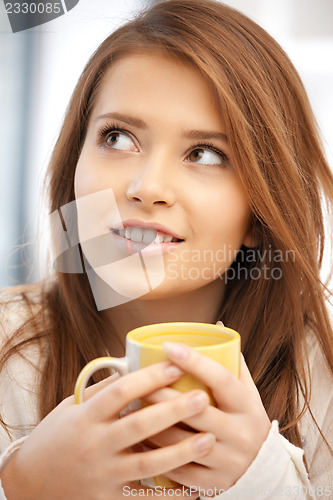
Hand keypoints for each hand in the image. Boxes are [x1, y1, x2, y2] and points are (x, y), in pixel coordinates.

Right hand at [0, 362, 211, 499]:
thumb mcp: (72, 407)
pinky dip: (170, 494)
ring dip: (181, 451)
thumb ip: (102, 391)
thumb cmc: (56, 436)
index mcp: (86, 416)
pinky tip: (194, 487)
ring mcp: (102, 474)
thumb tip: (132, 367)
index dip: (150, 377)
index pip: (121, 391)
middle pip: (139, 424)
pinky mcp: (108, 498)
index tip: (176, 365)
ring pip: (148, 463)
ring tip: (208, 440)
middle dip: (173, 410)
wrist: (31, 481)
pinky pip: (144, 498)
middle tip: (202, 398)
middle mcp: (95, 445)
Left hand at [143, 344, 270, 492]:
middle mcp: (240, 433)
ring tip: (131, 408)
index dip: (194, 361)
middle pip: (196, 411)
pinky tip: (138, 442)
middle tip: (138, 380)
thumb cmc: (245, 420)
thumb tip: (214, 327)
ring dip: (153, 424)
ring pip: (182, 441)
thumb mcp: (247, 393)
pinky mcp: (213, 484)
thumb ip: (232, 363)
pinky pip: (179, 469)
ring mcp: (227, 461)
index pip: (220, 379)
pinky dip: (157, 455)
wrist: (263, 472)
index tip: (168, 346)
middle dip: (163, 394)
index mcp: (247, 406)